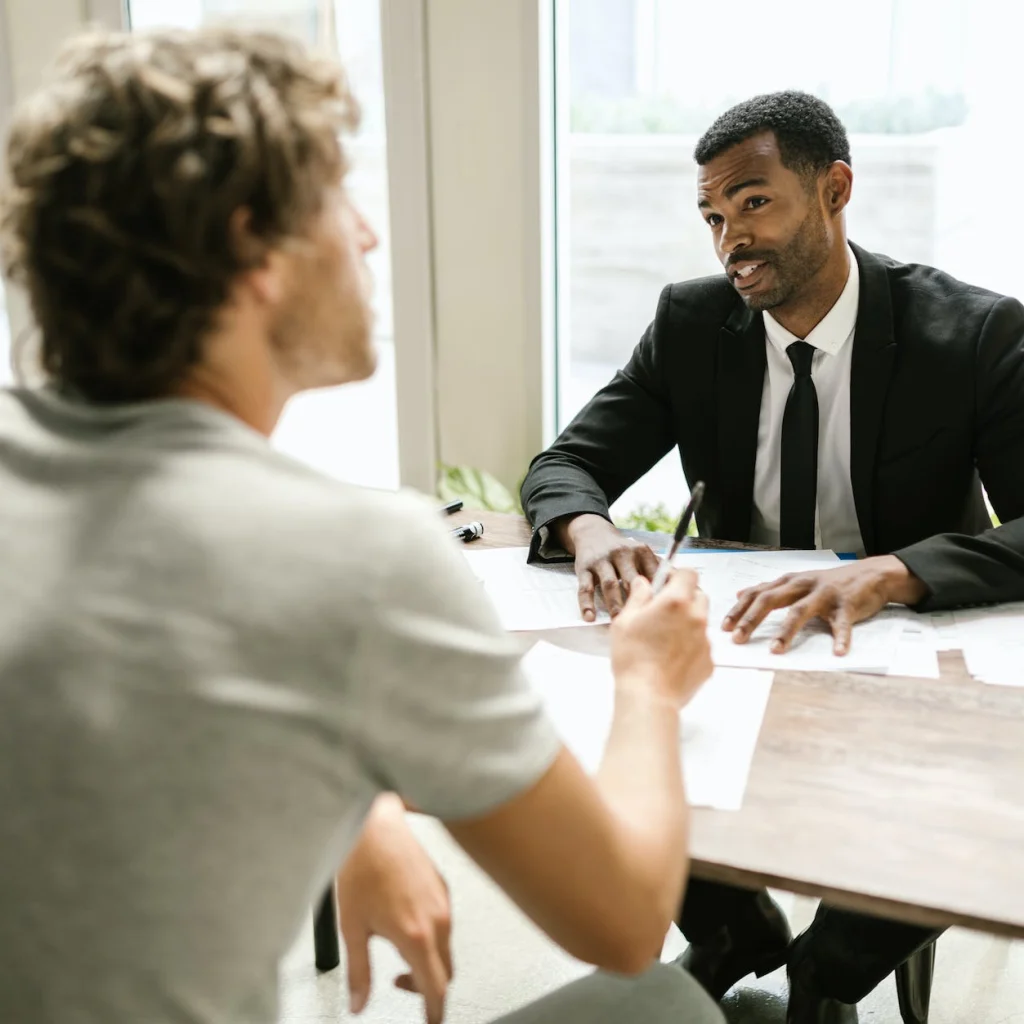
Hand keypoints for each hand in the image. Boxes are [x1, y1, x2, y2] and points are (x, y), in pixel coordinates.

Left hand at [336, 794, 452, 1023]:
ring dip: (428, 959)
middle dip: (428, 988)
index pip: (436, 988)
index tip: (430, 1022)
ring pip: (446, 947)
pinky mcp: (442, 887)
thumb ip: (358, 972)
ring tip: (397, 950)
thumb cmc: (362, 865)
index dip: (434, 1012)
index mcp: (416, 934)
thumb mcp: (352, 927)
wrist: (374, 823)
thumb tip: (359, 1002)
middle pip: (446, 971)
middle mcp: (437, 919)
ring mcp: (443, 901)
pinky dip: (430, 936)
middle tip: (401, 987)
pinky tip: (405, 924)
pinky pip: (444, 923)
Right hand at [559, 513, 659, 620]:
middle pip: (632, 579)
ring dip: (614, 605)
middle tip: (645, 624)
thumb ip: (657, 571)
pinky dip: (586, 604)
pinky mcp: (584, 568)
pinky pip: (585, 588)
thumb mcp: (641, 554)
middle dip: (639, 601)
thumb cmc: (624, 552)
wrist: (593, 533)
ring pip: (610, 585)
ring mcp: (602, 560)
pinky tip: (590, 617)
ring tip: (618, 622)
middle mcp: (622, 553)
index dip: (660, 592)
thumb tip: (681, 590)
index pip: (654, 573)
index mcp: (641, 551)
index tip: (666, 611)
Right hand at [610, 569, 712, 707]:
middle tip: (664, 612)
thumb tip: (643, 584)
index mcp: (675, 602)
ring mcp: (705, 640)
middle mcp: (696, 617)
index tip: (666, 584)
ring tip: (664, 640)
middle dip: (685, 599)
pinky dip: (690, 647)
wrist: (648, 697)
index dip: (677, 577)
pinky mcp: (709, 661)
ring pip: (701, 622)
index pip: (689, 574)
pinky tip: (671, 658)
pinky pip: (702, 646)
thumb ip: (638, 597)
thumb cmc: (633, 659)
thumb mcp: (624, 622)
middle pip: (699, 596)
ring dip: (688, 624)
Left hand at [722, 555, 928, 655]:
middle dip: (751, 619)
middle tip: (737, 638)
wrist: (871, 574)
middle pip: (771, 600)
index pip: (756, 594)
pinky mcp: (847, 605)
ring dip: (786, 632)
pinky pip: (842, 624)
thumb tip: (740, 594)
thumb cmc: (828, 583)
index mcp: (788, 582)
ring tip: (776, 650)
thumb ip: (769, 588)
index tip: (723, 627)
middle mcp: (802, 585)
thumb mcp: (796, 581)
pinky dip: (840, 638)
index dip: (739, 610)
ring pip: (800, 612)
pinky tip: (838, 652)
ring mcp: (824, 594)